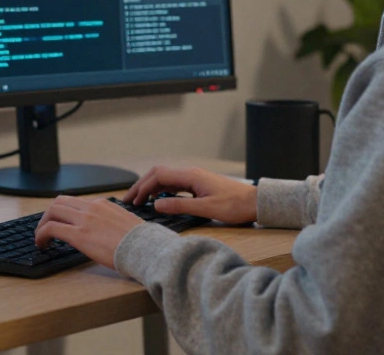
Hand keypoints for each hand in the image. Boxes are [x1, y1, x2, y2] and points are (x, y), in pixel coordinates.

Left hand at [34, 196, 144, 269]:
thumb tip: (106, 231)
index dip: (63, 212)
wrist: (145, 248)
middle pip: (60, 202)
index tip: (60, 222)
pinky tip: (42, 244)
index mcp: (103, 204)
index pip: (76, 202)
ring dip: (42, 224)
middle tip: (45, 229)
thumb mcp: (125, 223)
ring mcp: (84, 220)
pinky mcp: (78, 235)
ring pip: (52, 212)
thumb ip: (111, 222)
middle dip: (49, 215)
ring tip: (40, 238)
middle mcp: (92, 208)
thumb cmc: (139, 242)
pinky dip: (41, 235)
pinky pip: (51, 229)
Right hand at [125, 166, 257, 224]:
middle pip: (159, 174)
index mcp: (190, 176)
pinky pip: (174, 184)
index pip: (158, 176)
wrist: (254, 202)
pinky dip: (161, 190)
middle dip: (141, 185)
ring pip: (165, 178)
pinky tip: (158, 200)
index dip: (142, 187)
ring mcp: (194, 178)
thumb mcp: (206, 209)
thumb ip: (180, 206)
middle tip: (129, 199)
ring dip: (150, 188)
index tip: (132, 200)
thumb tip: (156, 205)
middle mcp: (190, 173)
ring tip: (139, 201)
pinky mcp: (198, 185)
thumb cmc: (234, 206)